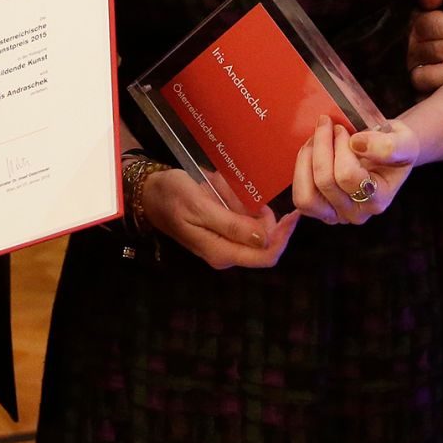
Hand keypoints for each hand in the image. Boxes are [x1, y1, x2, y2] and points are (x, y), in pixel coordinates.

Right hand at [142, 168, 298, 268]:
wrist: (150, 193)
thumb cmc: (172, 197)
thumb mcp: (201, 206)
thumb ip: (232, 225)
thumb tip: (264, 238)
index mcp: (222, 252)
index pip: (266, 255)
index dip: (283, 237)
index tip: (292, 213)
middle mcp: (227, 252)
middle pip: (265, 239)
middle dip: (260, 212)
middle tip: (240, 190)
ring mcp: (226, 241)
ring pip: (255, 223)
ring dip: (245, 202)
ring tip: (221, 187)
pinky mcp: (224, 229)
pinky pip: (243, 215)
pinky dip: (238, 199)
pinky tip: (219, 188)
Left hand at [291, 115, 420, 223]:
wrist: (388, 152)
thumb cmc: (396, 147)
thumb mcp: (404, 142)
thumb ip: (387, 146)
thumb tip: (356, 143)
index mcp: (378, 200)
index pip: (348, 175)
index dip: (340, 147)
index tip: (342, 128)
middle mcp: (356, 213)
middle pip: (326, 182)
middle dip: (322, 146)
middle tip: (327, 124)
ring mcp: (336, 214)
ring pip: (306, 197)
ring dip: (306, 161)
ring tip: (314, 139)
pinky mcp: (319, 210)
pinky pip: (300, 196)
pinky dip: (300, 170)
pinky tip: (310, 151)